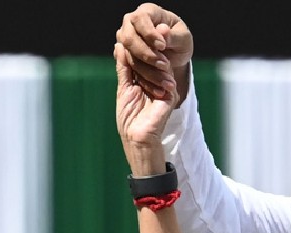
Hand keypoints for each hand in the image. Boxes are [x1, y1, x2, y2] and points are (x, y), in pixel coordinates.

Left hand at [115, 42, 175, 174]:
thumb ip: (124, 69)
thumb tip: (119, 46)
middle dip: (143, 49)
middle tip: (134, 35)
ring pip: (158, 65)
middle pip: (151, 60)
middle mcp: (158, 83)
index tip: (124, 35)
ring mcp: (165, 89)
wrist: (138, 139)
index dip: (135, 48)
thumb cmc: (129, 120)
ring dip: (147, 57)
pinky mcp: (170, 95)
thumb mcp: (124, 89)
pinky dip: (154, 69)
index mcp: (146, 82)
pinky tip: (147, 62)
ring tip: (138, 47)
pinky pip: (163, 77)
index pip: (142, 60)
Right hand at [116, 4, 192, 103]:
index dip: (149, 34)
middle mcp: (131, 24)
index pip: (140, 20)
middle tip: (165, 64)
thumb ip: (173, 35)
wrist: (175, 52)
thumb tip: (161, 31)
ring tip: (167, 79)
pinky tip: (160, 88)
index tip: (162, 46)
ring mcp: (126, 41)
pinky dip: (146, 81)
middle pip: (128, 39)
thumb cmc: (180, 39)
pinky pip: (131, 71)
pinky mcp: (126, 58)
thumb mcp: (183, 38)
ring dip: (148, 71)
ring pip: (129, 57)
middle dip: (146, 54)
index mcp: (146, 12)